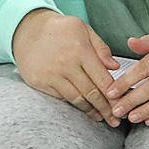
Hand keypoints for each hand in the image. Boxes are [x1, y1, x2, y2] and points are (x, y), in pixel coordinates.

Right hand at [13, 8, 121, 125]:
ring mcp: (52, 74)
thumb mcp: (82, 28)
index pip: (102, 79)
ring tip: (102, 118)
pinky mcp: (40, 82)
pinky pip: (62, 98)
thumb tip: (115, 67)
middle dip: (106, 109)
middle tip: (116, 120)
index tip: (123, 105)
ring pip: (77, 99)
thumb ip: (101, 48)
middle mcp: (66, 63)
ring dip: (92, 111)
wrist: (26, 29)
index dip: (115, 95)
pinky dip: (75, 105)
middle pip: (92, 93)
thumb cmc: (59, 29)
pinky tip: (84, 109)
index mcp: (80, 49)